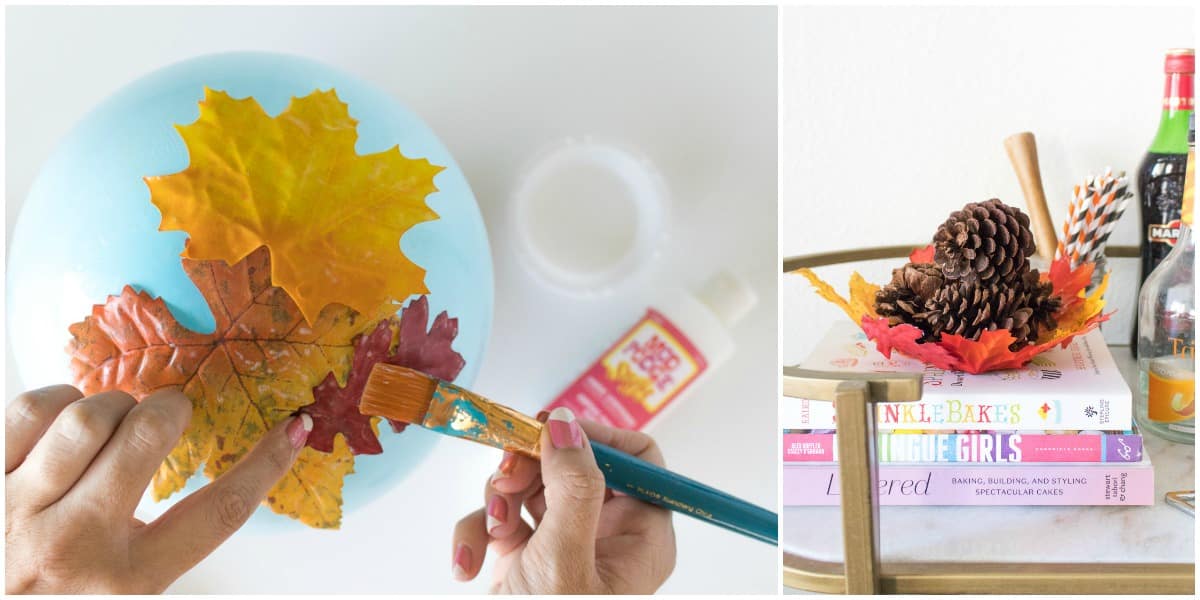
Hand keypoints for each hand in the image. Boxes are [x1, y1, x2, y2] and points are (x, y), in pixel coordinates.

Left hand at [5, 385, 312, 593]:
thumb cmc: (56, 599)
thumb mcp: (121, 591)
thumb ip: (157, 547)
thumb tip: (211, 478)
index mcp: (126, 582)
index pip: (217, 514)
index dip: (265, 465)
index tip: (290, 430)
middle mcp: (73, 546)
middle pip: (147, 439)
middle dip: (170, 408)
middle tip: (170, 412)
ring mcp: (18, 510)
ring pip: (85, 418)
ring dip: (111, 405)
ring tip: (111, 420)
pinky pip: (30, 410)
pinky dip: (56, 401)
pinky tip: (63, 420)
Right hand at [451, 407, 676, 593]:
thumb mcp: (565, 559)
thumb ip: (571, 489)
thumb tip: (568, 426)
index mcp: (641, 536)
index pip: (637, 459)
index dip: (595, 436)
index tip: (551, 430)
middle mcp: (607, 536)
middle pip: (573, 465)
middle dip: (530, 469)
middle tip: (505, 476)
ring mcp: (564, 545)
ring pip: (530, 488)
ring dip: (497, 502)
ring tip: (491, 530)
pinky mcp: (525, 558)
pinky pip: (501, 520)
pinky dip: (478, 533)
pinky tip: (470, 564)